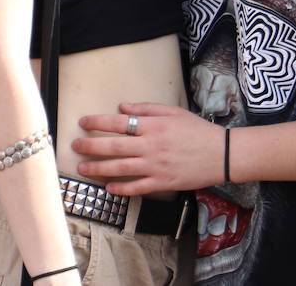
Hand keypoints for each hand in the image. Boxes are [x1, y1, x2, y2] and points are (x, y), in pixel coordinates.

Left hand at [72, 102, 223, 194]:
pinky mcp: (162, 183)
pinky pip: (137, 188)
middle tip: (74, 145)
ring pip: (120, 168)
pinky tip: (108, 187)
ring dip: (99, 168)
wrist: (221, 154)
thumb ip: (147, 109)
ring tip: (82, 167)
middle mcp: (151, 146)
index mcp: (154, 126)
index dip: (98, 122)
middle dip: (91, 146)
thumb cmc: (198, 130)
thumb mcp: (174, 112)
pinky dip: (121, 188)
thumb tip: (122, 107)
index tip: (83, 122)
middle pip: (114, 146)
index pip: (119, 123)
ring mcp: (156, 167)